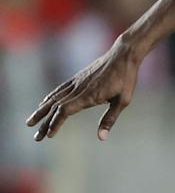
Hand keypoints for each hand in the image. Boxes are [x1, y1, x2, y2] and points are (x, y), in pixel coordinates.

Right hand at [27, 40, 143, 141]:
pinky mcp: (77, 78)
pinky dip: (48, 98)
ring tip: (30, 122)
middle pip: (55, 107)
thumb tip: (101, 137)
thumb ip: (110, 119)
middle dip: (44, 123)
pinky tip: (43, 104)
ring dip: (41, 111)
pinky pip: (59, 90)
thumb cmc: (126, 78)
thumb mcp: (123, 100)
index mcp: (88, 95)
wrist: (123, 54)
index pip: (65, 111)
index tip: (48, 135)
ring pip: (53, 98)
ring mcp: (76, 82)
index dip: (55, 123)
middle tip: (36, 138)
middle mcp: (78, 89)